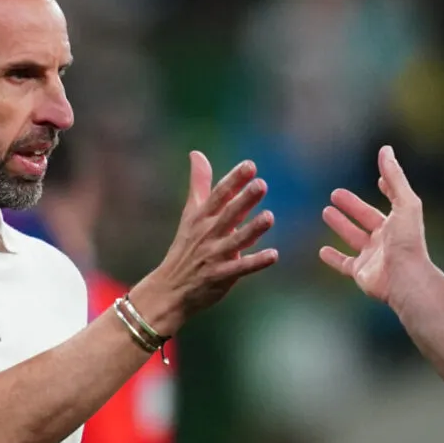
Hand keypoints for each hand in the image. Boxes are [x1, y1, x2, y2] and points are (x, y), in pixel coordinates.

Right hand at [132, 152, 277, 334]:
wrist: (170, 289)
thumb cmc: (185, 248)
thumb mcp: (190, 214)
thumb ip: (199, 185)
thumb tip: (197, 153)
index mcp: (201, 218)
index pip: (219, 195)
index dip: (234, 180)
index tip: (250, 166)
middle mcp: (208, 234)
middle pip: (228, 214)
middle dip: (244, 200)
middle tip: (261, 184)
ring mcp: (214, 256)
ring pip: (236, 241)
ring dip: (252, 230)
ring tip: (269, 217)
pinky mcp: (221, 276)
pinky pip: (240, 268)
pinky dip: (256, 262)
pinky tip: (273, 255)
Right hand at [320, 145, 430, 307]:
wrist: (404, 278)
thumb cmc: (407, 240)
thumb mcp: (405, 202)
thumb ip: (394, 177)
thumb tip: (385, 149)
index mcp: (398, 223)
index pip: (391, 201)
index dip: (386, 189)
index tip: (378, 179)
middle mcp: (385, 240)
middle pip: (365, 218)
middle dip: (352, 206)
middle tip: (334, 194)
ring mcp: (372, 257)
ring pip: (353, 238)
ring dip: (340, 225)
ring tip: (325, 211)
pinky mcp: (360, 273)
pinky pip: (344, 264)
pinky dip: (333, 258)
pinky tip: (321, 251)